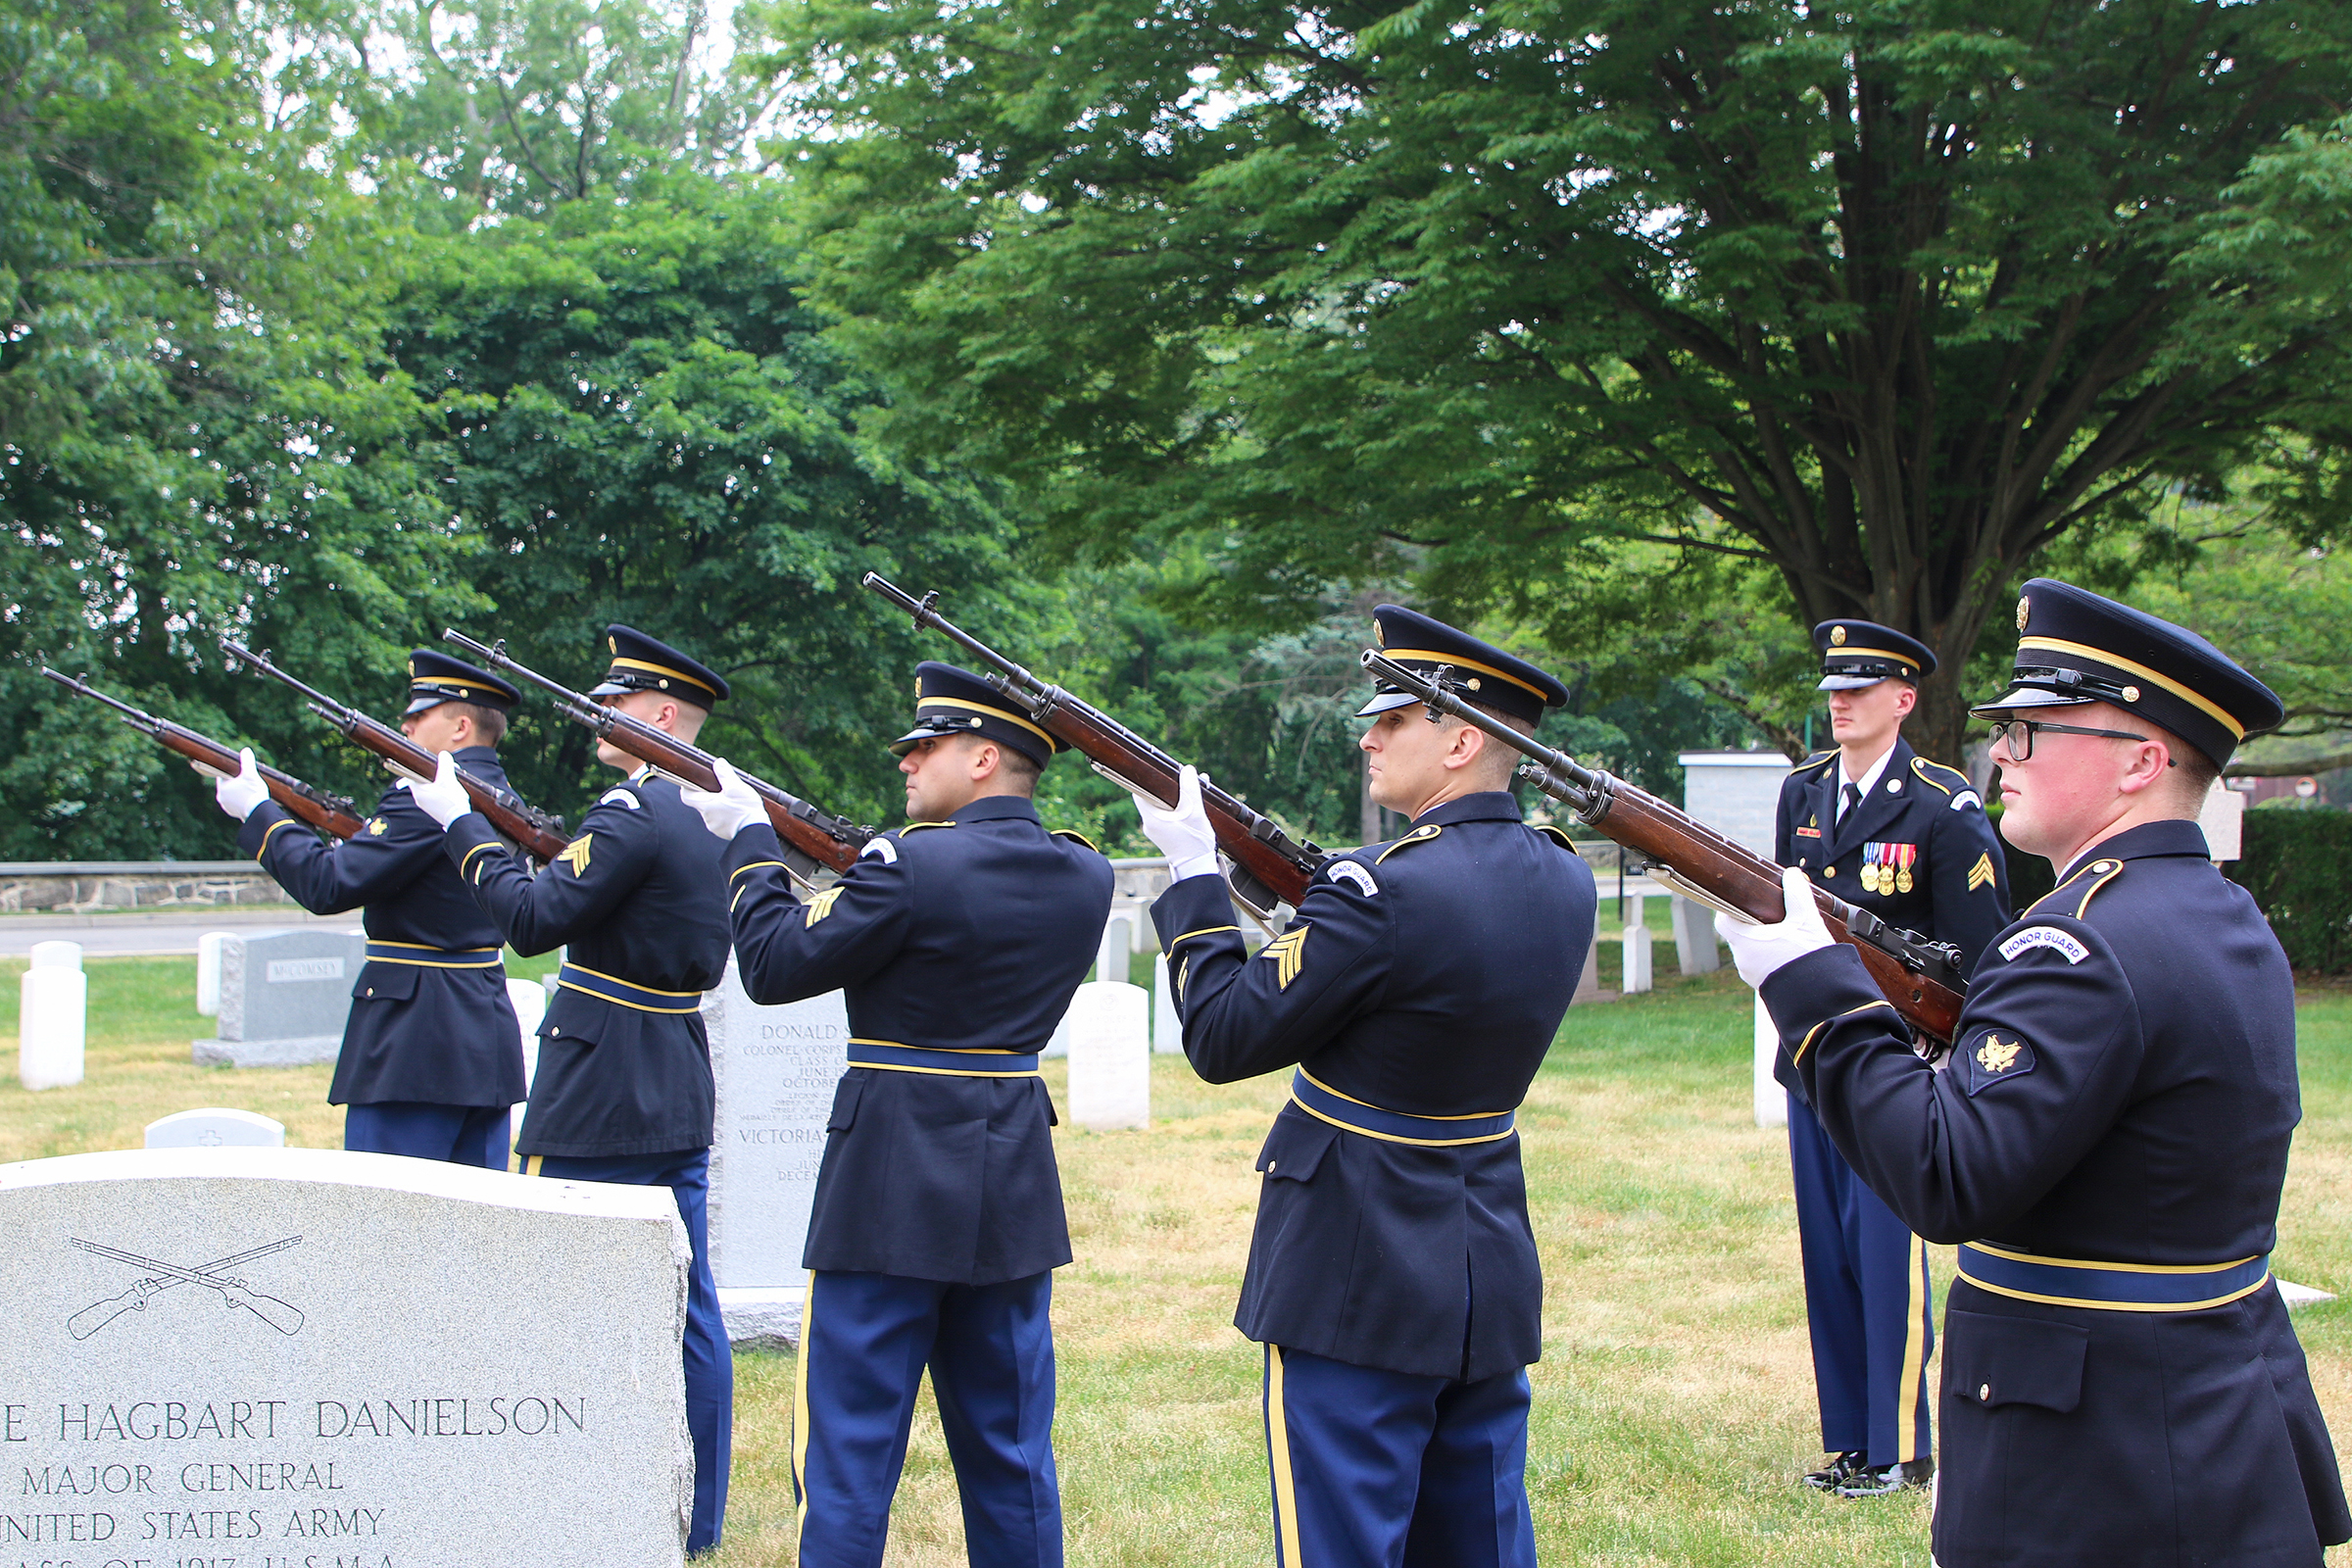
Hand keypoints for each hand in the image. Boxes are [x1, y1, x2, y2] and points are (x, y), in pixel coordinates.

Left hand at [209, 748, 268, 820]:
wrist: (259, 812)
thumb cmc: (254, 793)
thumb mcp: (251, 774)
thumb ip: (247, 761)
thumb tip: (245, 750)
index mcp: (222, 787)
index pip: (223, 775)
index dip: (232, 772)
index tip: (241, 772)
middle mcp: (221, 798)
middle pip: (228, 785)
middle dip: (236, 782)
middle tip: (247, 781)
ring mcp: (227, 807)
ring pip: (232, 795)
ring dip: (238, 792)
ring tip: (250, 790)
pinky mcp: (234, 813)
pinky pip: (236, 804)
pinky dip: (242, 801)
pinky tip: (250, 799)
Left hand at [398, 750, 473, 828]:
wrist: (460, 821)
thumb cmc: (451, 800)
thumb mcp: (449, 778)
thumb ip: (445, 764)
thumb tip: (443, 754)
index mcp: (419, 791)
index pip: (410, 775)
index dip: (417, 767)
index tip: (425, 764)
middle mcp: (420, 799)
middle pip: (422, 781)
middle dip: (434, 774)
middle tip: (446, 770)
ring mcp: (427, 806)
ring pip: (429, 788)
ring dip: (439, 782)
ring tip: (452, 780)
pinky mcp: (434, 810)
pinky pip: (434, 796)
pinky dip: (441, 791)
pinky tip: (452, 790)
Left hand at [680, 757, 764, 840]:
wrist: (756, 831)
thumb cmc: (745, 809)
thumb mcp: (736, 787)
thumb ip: (725, 774)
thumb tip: (718, 763)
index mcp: (706, 805)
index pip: (686, 796)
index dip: (687, 787)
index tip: (694, 781)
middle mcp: (707, 817)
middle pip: (701, 802)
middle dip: (709, 794)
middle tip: (722, 788)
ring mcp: (715, 827)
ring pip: (711, 811)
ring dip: (718, 805)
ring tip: (733, 800)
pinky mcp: (723, 833)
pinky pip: (720, 821)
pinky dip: (725, 815)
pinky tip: (737, 811)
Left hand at [1129, 764, 1219, 881]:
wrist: (1197, 868)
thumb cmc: (1195, 842)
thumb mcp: (1195, 811)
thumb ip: (1190, 788)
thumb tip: (1187, 769)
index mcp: (1151, 818)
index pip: (1139, 790)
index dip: (1149, 779)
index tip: (1162, 773)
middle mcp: (1149, 824)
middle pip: (1152, 797)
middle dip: (1169, 787)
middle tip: (1184, 780)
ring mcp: (1156, 831)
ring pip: (1161, 806)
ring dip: (1176, 798)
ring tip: (1194, 792)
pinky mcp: (1164, 835)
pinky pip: (1167, 816)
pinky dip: (1177, 809)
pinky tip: (1192, 806)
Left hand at [1717, 865, 1835, 987]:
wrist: (1823, 998)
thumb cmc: (1810, 957)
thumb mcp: (1806, 920)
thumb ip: (1797, 894)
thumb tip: (1791, 874)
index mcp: (1744, 941)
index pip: (1723, 920)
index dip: (1731, 908)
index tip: (1746, 902)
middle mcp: (1743, 960)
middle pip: (1739, 935)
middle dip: (1753, 925)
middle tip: (1772, 916)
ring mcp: (1752, 976)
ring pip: (1751, 952)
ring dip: (1763, 943)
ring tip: (1785, 935)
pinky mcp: (1764, 987)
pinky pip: (1761, 967)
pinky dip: (1770, 958)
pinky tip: (1789, 953)